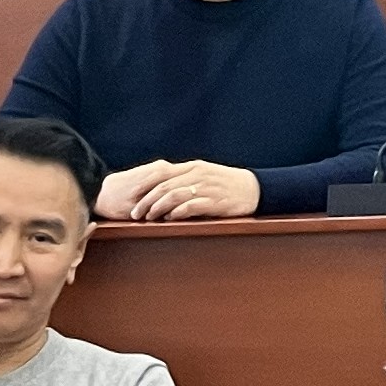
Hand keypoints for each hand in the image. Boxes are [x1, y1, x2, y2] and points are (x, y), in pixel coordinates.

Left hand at [100, 159, 260, 221]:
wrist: (253, 189)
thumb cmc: (227, 184)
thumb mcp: (206, 174)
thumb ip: (186, 178)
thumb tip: (164, 187)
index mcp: (193, 167)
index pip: (162, 174)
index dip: (144, 186)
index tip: (132, 197)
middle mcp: (197, 175)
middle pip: (164, 186)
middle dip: (146, 201)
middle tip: (134, 213)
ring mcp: (206, 188)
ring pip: (174, 196)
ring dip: (158, 208)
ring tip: (148, 218)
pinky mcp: (214, 201)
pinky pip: (191, 206)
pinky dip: (177, 212)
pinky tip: (169, 218)